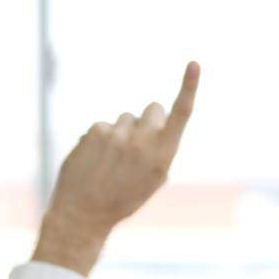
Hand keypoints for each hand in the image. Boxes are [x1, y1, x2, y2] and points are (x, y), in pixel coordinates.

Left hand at [33, 62, 200, 275]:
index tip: (193, 64)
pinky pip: (104, 125)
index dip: (188, 87)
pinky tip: (95, 160)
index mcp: (163, 156)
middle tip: (136, 146)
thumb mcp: (152, 180)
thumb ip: (159, 149)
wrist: (84, 215)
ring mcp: (118, 134)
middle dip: (148, 120)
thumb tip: (155, 121)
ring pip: (126, 118)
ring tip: (111, 161)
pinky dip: (100, 139)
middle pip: (152, 108)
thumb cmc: (123, 199)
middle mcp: (143, 142)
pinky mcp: (96, 130)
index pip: (180, 114)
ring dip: (122, 132)